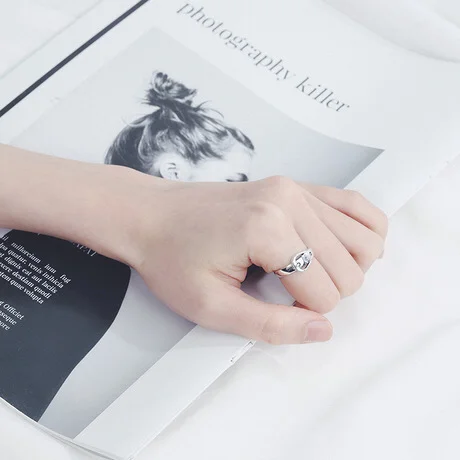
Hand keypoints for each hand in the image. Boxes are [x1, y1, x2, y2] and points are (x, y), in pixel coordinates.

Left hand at [128, 175, 387, 344]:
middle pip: (351, 266)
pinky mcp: (296, 185)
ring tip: (310, 275)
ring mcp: (296, 188)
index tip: (274, 306)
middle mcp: (290, 201)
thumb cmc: (172, 258)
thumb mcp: (212, 306)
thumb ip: (271, 325)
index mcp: (267, 230)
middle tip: (289, 294)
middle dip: (328, 293)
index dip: (305, 313)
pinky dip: (362, 232)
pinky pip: (355, 205)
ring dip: (348, 268)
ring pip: (364, 238)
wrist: (150, 215)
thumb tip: (323, 330)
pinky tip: (341, 248)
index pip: (326, 292)